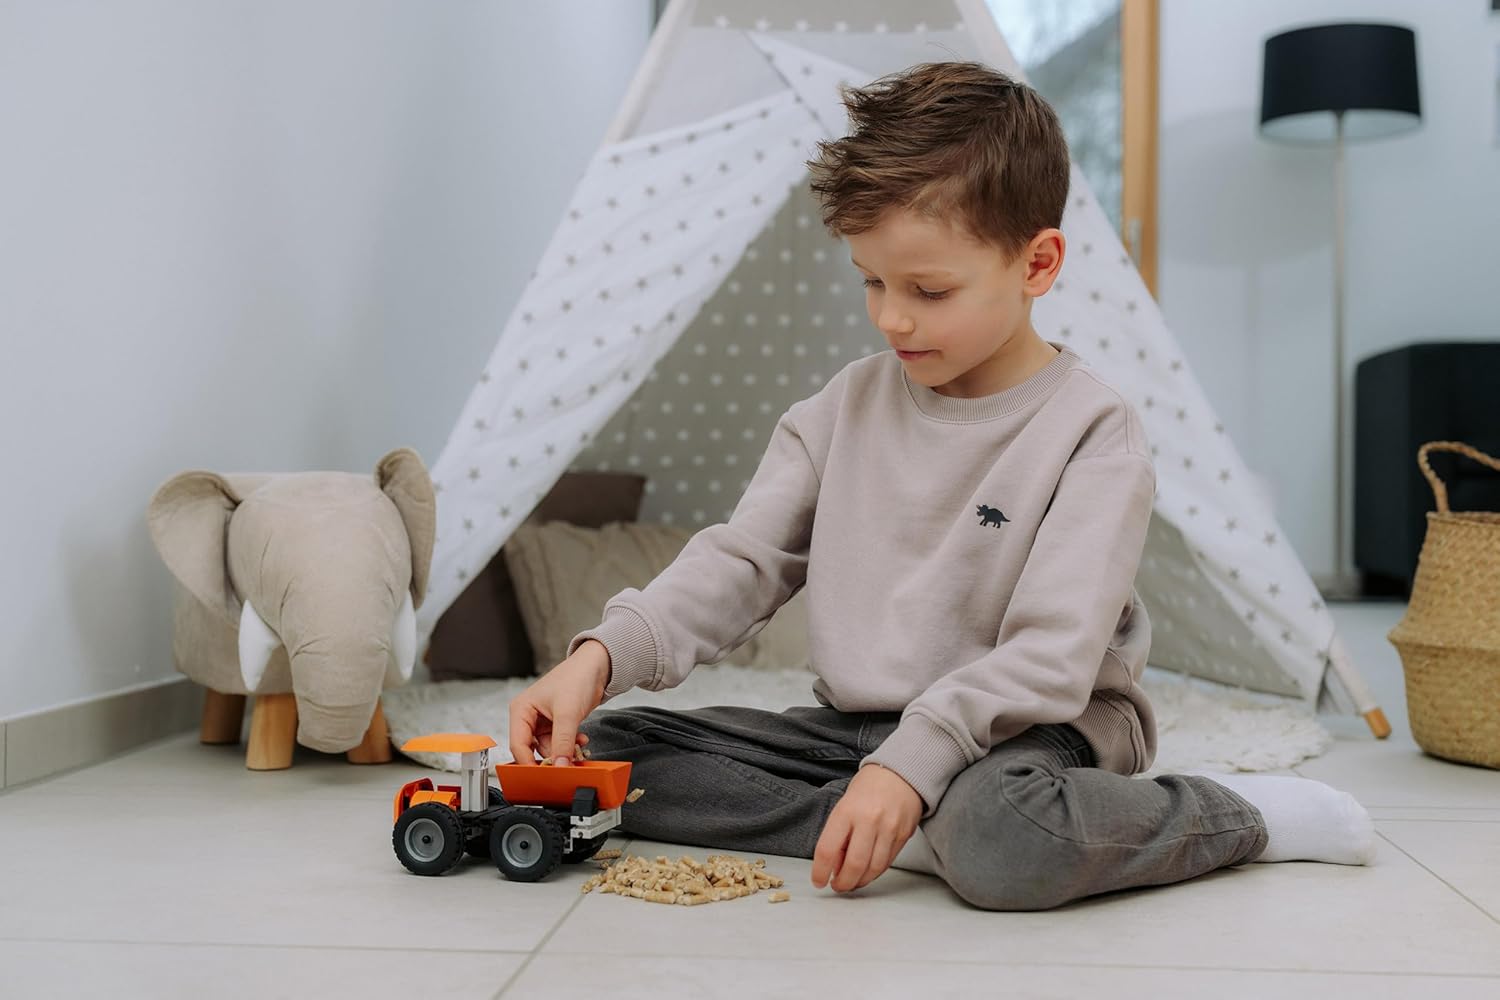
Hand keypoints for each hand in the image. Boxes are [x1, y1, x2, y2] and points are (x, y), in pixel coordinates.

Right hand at [507, 639, 611, 765]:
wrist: (597, 667)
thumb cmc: (576, 678)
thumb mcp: (568, 713)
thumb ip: (562, 742)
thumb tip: (559, 766)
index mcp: (521, 710)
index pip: (518, 745)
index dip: (528, 763)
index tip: (542, 776)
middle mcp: (528, 716)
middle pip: (533, 749)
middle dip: (551, 757)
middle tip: (566, 764)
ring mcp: (543, 721)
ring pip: (549, 748)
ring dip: (564, 751)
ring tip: (579, 746)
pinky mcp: (556, 723)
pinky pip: (559, 743)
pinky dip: (570, 745)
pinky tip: (581, 740)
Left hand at [811, 764, 922, 892]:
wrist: (901, 773)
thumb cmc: (869, 788)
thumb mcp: (845, 805)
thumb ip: (839, 834)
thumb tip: (834, 866)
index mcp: (847, 811)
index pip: (828, 849)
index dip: (820, 871)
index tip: (818, 881)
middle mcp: (868, 820)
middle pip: (853, 865)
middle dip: (843, 883)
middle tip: (837, 886)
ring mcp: (888, 829)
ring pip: (873, 869)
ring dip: (860, 881)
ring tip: (852, 881)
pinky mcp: (903, 836)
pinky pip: (887, 863)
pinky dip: (874, 872)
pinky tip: (867, 872)